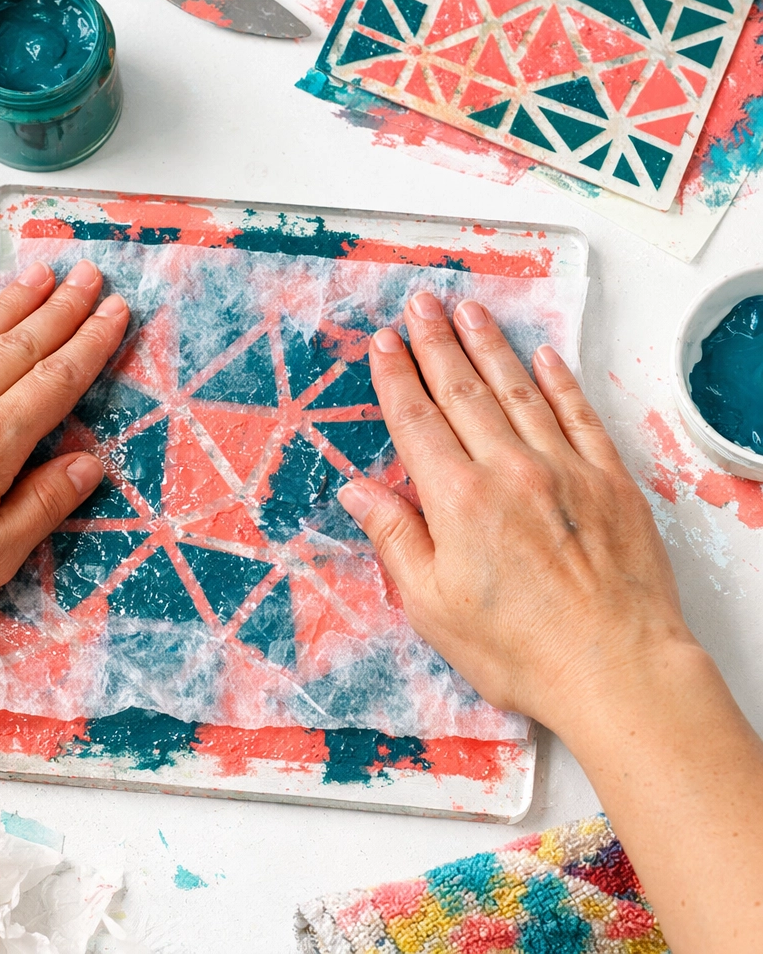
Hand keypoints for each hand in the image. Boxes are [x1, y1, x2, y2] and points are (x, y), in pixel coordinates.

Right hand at [337, 291, 693, 731]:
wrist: (615, 669)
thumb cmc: (518, 649)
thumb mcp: (432, 606)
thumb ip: (395, 539)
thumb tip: (358, 491)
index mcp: (457, 500)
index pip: (416, 421)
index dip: (396, 377)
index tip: (383, 343)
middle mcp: (508, 470)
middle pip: (463, 392)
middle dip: (436, 344)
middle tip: (421, 304)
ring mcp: (563, 469)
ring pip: (518, 391)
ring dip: (490, 347)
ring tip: (470, 311)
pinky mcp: (609, 481)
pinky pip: (579, 416)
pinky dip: (560, 382)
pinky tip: (544, 357)